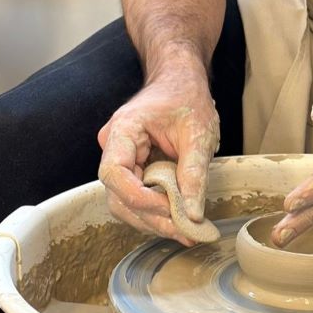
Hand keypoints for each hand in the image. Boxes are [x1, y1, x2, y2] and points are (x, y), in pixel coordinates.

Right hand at [97, 62, 218, 244]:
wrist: (181, 81)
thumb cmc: (187, 97)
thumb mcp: (198, 132)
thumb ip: (194, 173)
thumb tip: (192, 214)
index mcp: (123, 130)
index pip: (114, 172)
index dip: (137, 197)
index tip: (167, 210)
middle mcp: (114, 146)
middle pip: (118, 194)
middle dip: (150, 217)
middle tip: (183, 231)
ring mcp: (121, 158)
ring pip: (125, 202)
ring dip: (153, 219)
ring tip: (185, 231)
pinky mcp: (132, 168)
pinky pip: (136, 196)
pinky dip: (156, 210)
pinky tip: (178, 219)